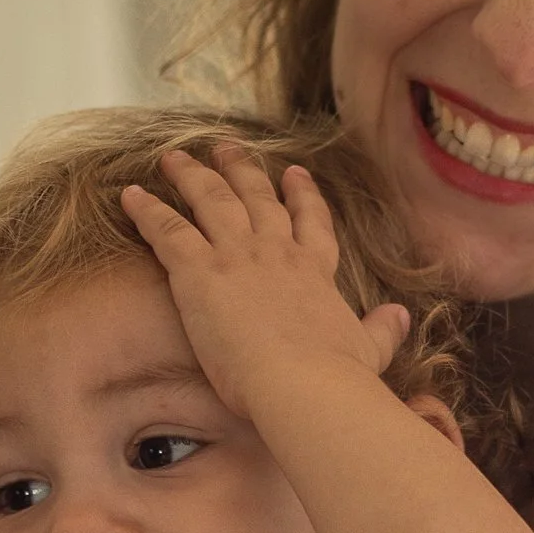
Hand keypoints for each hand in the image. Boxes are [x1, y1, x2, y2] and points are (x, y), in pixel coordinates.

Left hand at [119, 145, 410, 419]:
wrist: (306, 383)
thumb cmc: (338, 377)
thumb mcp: (369, 349)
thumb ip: (383, 330)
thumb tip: (402, 318)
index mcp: (315, 271)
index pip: (310, 223)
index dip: (302, 196)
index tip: (296, 174)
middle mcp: (277, 252)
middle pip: (256, 199)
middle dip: (241, 170)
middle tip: (226, 149)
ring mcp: (237, 256)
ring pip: (210, 201)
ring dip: (192, 176)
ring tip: (176, 157)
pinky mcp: (200, 271)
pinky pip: (167, 230)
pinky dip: (147, 209)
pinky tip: (131, 194)